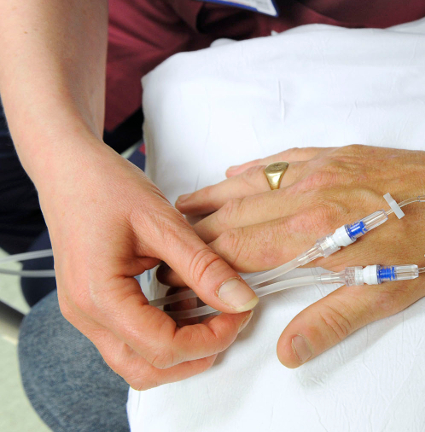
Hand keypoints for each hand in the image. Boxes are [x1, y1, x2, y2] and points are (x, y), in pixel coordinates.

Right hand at [42, 142, 257, 389]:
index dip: (210, 338)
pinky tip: (189, 306)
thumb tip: (241, 301)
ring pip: (137, 362)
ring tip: (213, 315)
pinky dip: (164, 335)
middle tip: (231, 320)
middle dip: (197, 353)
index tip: (239, 314)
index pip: (162, 347)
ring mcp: (86, 315)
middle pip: (148, 369)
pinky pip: (130, 341)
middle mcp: (86, 315)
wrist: (68, 170)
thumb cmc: (105, 187)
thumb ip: (204, 266)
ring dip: (181, 350)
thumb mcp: (163, 223)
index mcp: (100, 296)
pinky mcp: (94, 308)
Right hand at [173, 144, 424, 366]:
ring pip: (251, 184)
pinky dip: (253, 169)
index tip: (176, 279)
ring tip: (181, 212)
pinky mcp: (336, 153)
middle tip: (166, 250)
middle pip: (235, 216)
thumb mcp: (385, 293)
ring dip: (213, 199)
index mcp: (313, 232)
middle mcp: (307, 193)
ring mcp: (320, 168)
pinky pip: (281, 159)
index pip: (238, 250)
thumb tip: (285, 352)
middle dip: (196, 236)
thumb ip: (331, 321)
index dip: (202, 267)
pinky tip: (234, 175)